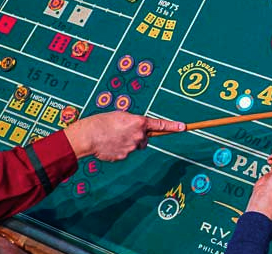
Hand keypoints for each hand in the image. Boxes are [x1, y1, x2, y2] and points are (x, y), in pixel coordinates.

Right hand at [64, 112, 184, 161]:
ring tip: (113, 137)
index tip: (183, 127)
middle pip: (145, 138)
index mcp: (139, 122)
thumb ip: (133, 121)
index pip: (160, 124)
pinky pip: (126, 153)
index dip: (173, 126)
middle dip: (138, 136)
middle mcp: (139, 135)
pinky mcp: (125, 156)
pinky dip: (119, 149)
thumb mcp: (120, 116)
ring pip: (135, 146)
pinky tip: (109, 145)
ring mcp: (132, 147)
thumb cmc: (101, 122)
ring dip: (129, 143)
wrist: (88, 136)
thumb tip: (139, 129)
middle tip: (123, 132)